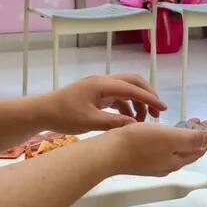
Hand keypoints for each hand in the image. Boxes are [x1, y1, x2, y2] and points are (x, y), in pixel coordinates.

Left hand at [41, 74, 166, 132]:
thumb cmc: (64, 116)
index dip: (149, 98)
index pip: (132, 88)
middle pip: (133, 82)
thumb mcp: (89, 122)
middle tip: (157, 112)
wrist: (43, 111)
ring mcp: (100, 86)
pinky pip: (118, 96)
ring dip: (138, 102)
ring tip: (145, 120)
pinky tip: (131, 120)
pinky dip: (127, 106)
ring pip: (126, 89)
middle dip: (148, 95)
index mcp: (102, 85)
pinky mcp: (96, 93)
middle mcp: (103, 81)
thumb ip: (113, 122)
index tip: (163, 108)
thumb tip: (135, 125)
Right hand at [106, 121, 206, 176]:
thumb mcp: (170, 138)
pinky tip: (164, 131)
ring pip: (175, 149)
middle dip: (197, 135)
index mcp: (176, 161)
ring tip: (185, 122)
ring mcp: (153, 163)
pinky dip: (169, 138)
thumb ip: (191, 139)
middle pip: (188, 150)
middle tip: (201, 121)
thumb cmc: (138, 143)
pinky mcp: (141, 159)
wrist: (108, 153)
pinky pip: (162, 148)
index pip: (199, 150)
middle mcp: (167, 165)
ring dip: (183, 135)